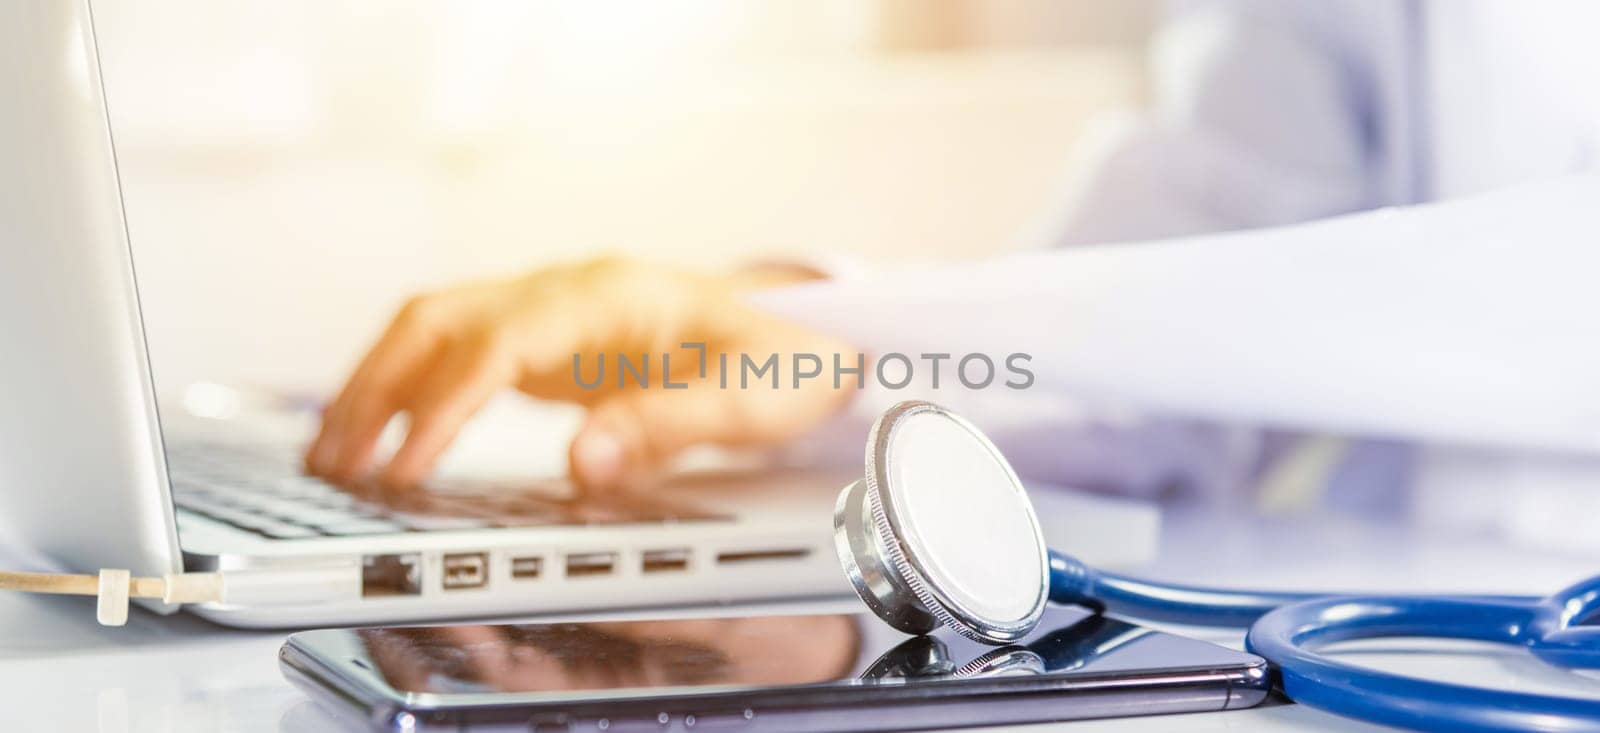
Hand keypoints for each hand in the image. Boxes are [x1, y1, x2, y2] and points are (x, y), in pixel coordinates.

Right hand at [305, 257, 852, 491]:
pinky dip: (412, 391)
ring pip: (434, 329)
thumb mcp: (750, 401)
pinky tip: (388, 439)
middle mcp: (565, 291)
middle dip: (376, 388)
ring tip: (333, 456)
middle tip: (333, 463)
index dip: (445, 405)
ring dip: (378, 386)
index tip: (406, 468)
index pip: (498, 342)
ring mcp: (550, 310)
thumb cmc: (781, 362)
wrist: (803, 333)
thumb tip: (584, 461)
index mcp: (609, 297)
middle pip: (439, 319)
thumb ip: (670, 426)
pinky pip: (457, 353)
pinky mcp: (547, 339)